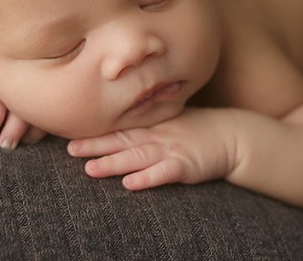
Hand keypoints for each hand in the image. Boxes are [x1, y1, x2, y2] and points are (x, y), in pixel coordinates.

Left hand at [66, 108, 238, 189]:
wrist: (232, 135)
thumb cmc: (200, 129)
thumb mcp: (172, 119)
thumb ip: (149, 122)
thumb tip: (123, 124)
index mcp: (153, 125)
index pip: (120, 127)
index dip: (96, 131)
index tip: (71, 133)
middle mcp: (158, 135)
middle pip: (122, 141)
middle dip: (96, 146)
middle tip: (70, 150)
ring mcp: (171, 150)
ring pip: (137, 157)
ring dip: (114, 163)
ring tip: (90, 170)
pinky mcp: (186, 166)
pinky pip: (164, 173)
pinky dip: (147, 178)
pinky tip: (131, 184)